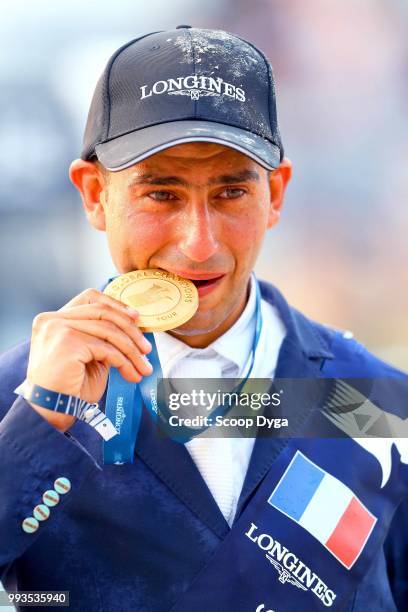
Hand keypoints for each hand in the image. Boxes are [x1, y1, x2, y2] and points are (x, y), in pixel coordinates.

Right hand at [26, 288, 152, 431]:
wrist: (50, 412)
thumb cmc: (69, 387)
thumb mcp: (88, 355)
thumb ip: (102, 337)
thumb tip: (133, 327)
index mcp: (54, 319)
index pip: (89, 298)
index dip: (116, 304)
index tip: (136, 317)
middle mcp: (53, 319)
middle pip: (103, 312)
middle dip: (130, 330)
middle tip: (147, 348)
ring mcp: (58, 329)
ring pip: (108, 331)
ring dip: (132, 351)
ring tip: (144, 367)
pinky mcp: (68, 343)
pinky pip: (107, 348)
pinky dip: (124, 362)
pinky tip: (131, 374)